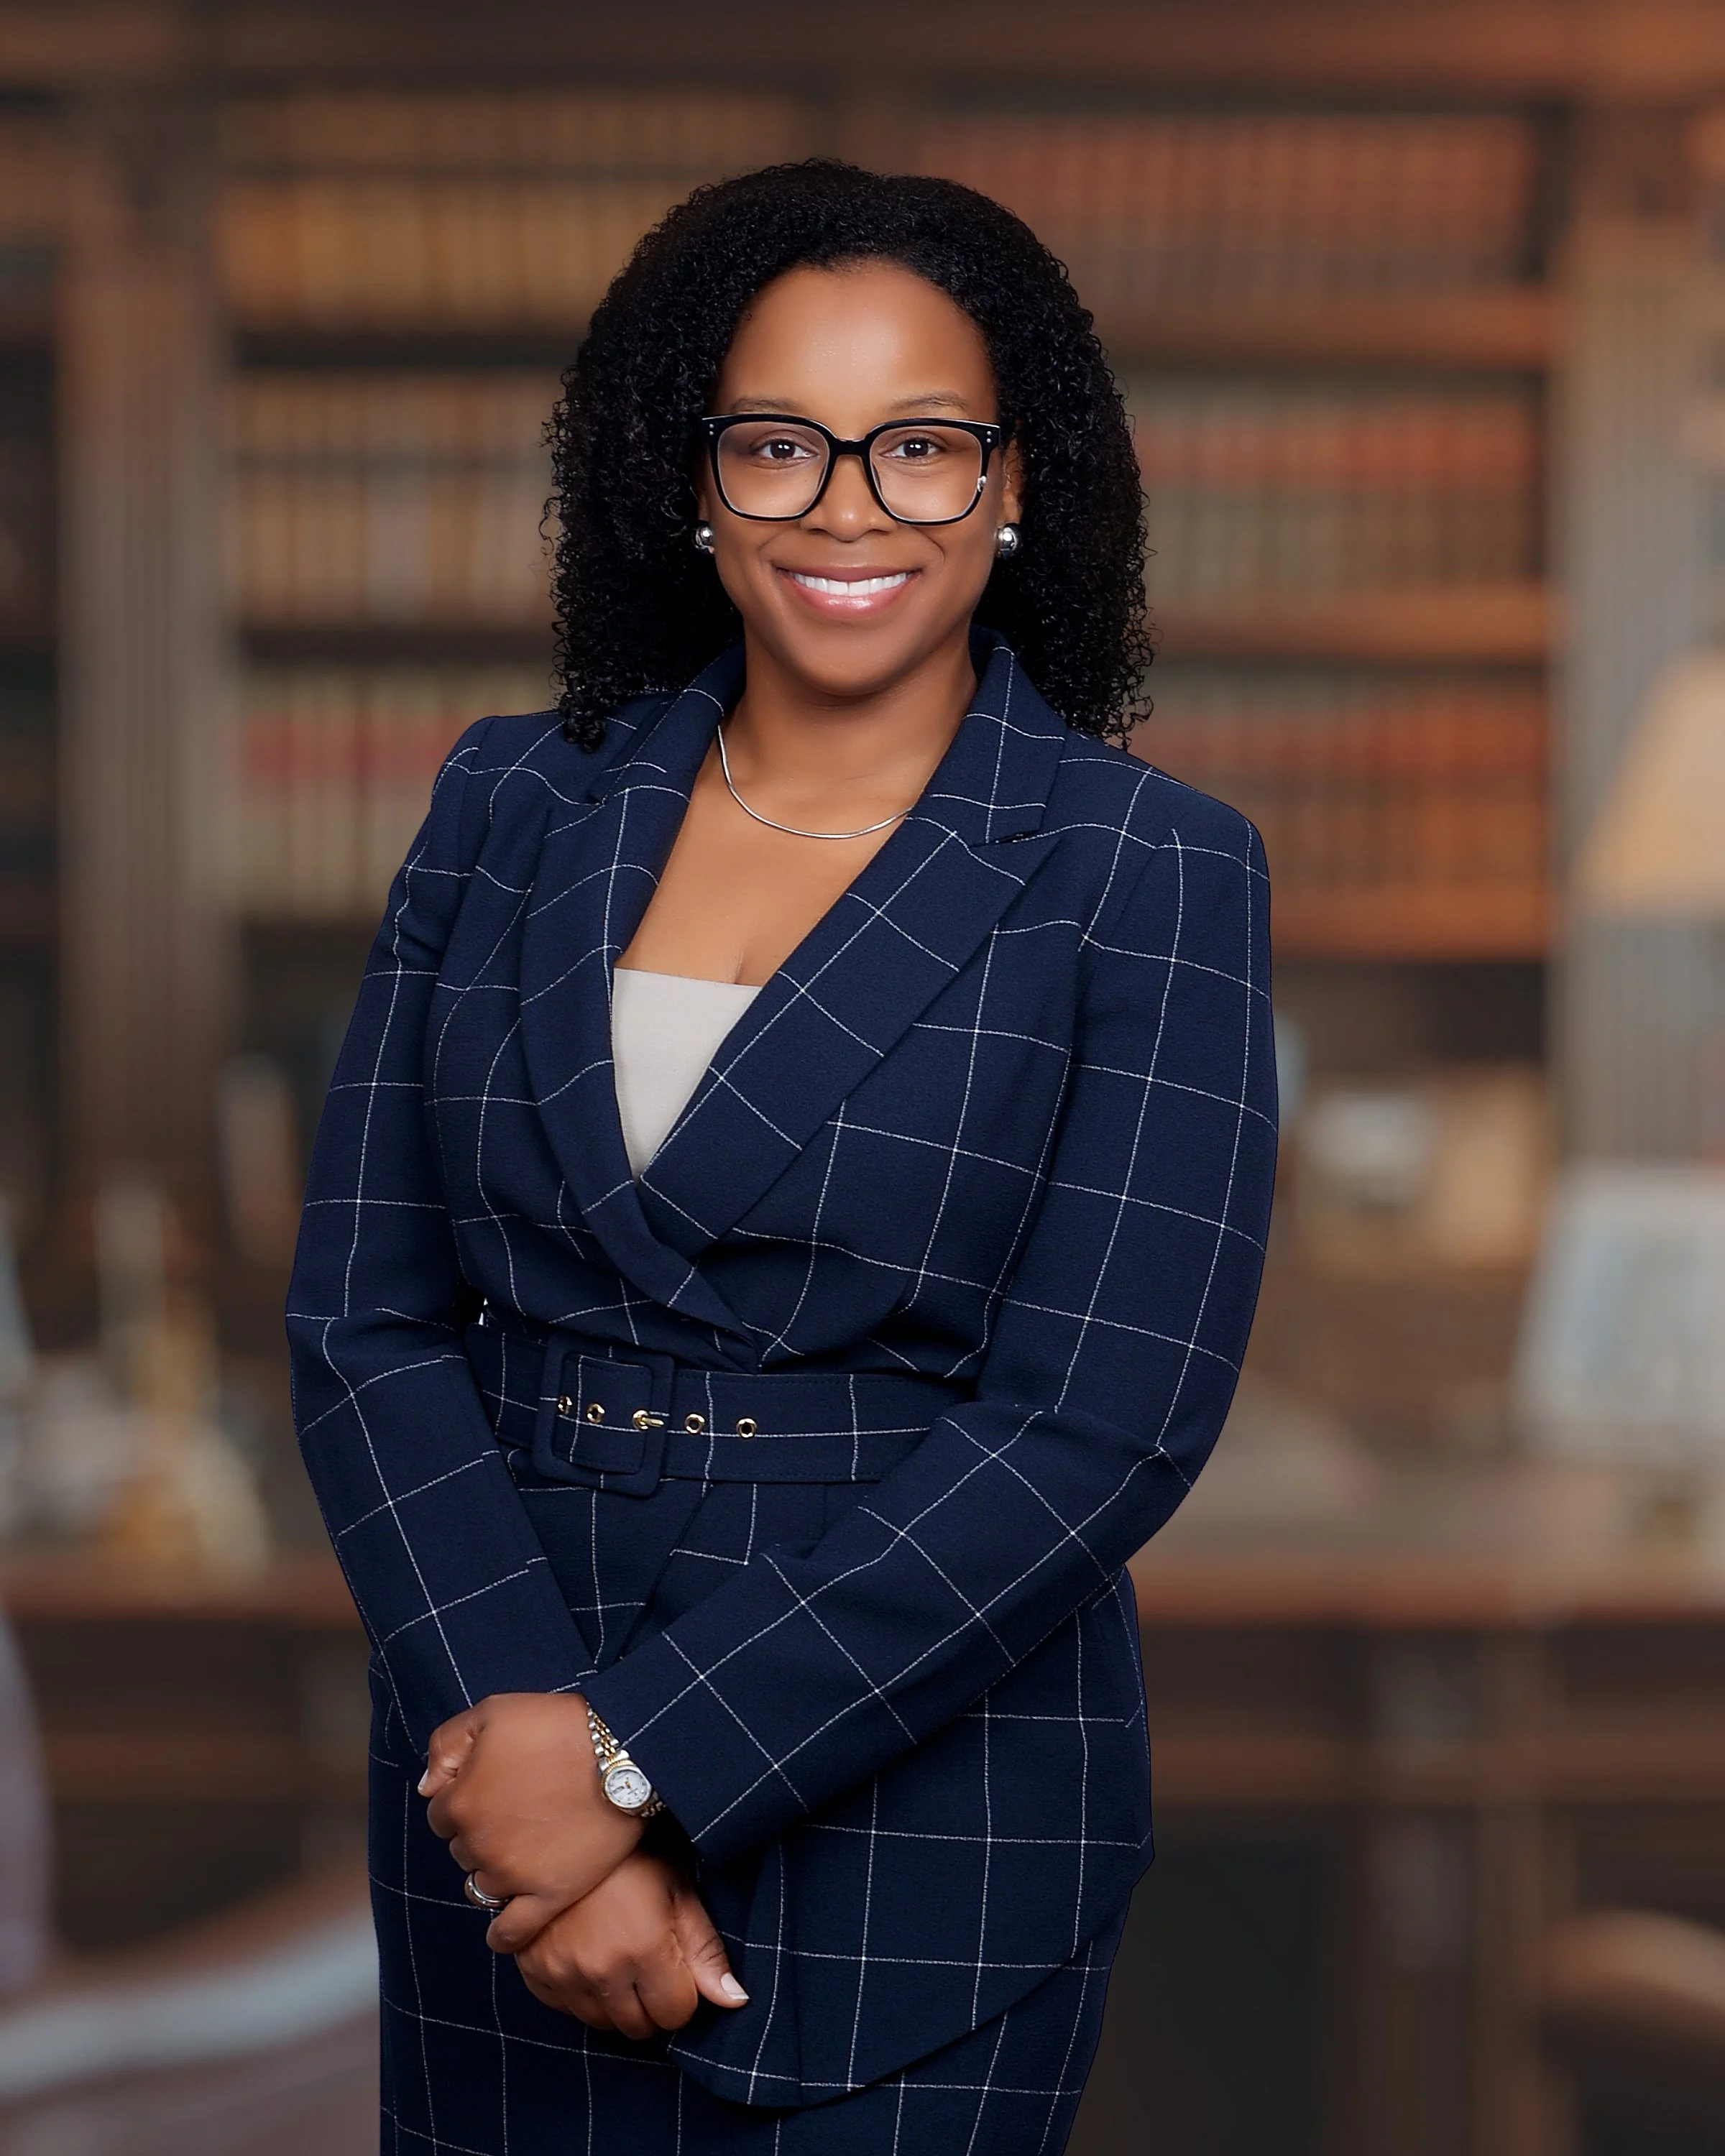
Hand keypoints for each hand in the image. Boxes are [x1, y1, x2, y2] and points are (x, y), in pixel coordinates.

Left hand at [420, 1692, 642, 1951]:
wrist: (621, 1749)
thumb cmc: (558, 1725)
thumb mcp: (492, 1711)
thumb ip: (447, 1745)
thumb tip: (427, 1786)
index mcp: (461, 1801)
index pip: (441, 1814)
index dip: (465, 1799)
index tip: (492, 1788)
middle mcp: (479, 1844)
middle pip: (463, 1850)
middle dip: (482, 1833)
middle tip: (516, 1811)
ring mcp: (514, 1874)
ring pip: (483, 1885)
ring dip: (495, 1871)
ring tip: (524, 1850)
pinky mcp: (550, 1895)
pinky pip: (514, 1931)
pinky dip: (504, 1936)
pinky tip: (502, 1932)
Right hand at [514, 1851, 748, 2036]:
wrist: (566, 1828)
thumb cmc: (632, 1856)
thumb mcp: (677, 1890)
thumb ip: (706, 1950)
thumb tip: (736, 2001)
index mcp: (644, 1949)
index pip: (676, 2014)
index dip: (683, 1993)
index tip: (677, 1966)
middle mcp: (601, 1970)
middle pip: (639, 2027)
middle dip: (651, 2003)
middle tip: (648, 1962)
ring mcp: (562, 1973)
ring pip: (601, 2023)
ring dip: (615, 2002)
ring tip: (617, 1957)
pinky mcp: (534, 1971)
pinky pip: (565, 2009)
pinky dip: (580, 1994)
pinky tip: (587, 1958)